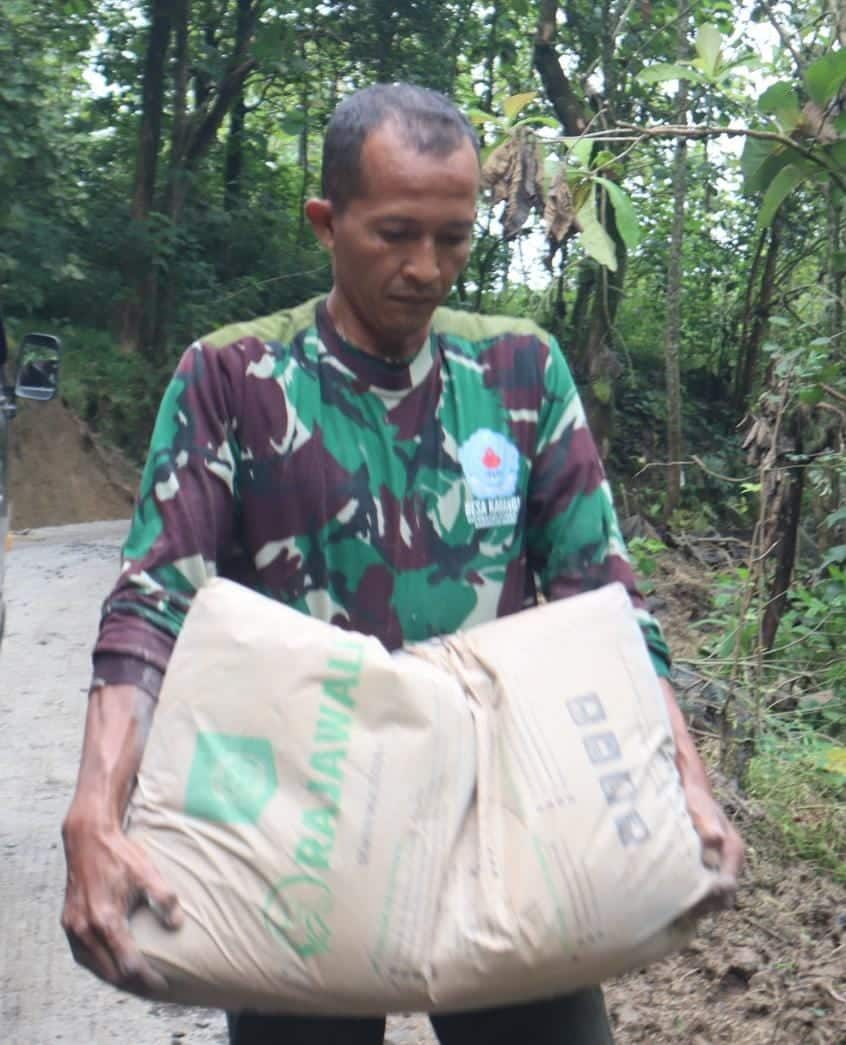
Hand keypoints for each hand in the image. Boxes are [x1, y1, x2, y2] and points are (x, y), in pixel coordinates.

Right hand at [61, 815, 182, 993]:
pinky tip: (110, 964)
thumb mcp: (148, 872)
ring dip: (113, 977)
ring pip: (94, 967)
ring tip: (134, 980)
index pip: (128, 963)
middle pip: (110, 972)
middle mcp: (86, 928)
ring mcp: (73, 927)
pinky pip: (82, 955)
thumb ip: (165, 899)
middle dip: (132, 983)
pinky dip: (97, 965)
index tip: (162, 983)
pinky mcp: (67, 922)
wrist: (88, 838)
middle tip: (151, 986)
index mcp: (106, 919)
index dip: (146, 978)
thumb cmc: (120, 855)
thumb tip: (176, 925)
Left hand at [681, 779, 744, 912]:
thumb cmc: (695, 800)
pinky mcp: (712, 869)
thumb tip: (715, 839)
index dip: (712, 895)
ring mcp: (723, 867)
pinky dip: (697, 899)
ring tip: (678, 909)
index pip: (729, 882)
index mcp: (733, 849)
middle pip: (726, 896)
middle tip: (683, 911)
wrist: (693, 794)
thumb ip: (707, 823)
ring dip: (702, 905)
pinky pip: (709, 892)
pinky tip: (677, 900)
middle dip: (707, 905)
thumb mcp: (700, 808)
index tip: (693, 902)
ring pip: (718, 898)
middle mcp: (732, 862)